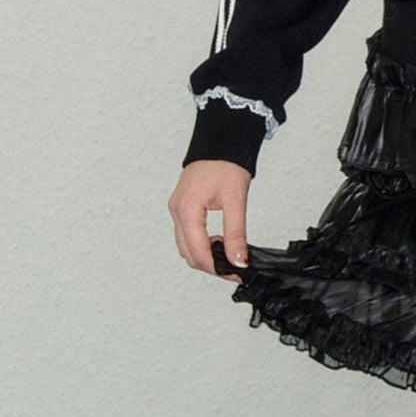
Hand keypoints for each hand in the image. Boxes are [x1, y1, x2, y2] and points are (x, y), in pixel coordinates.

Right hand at [168, 160, 252, 278]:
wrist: (220, 143)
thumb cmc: (226, 164)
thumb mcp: (236, 201)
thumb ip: (236, 233)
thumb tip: (238, 259)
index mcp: (187, 209)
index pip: (198, 252)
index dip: (217, 268)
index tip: (236, 273)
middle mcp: (177, 211)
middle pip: (189, 253)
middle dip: (211, 265)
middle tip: (234, 267)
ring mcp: (177, 209)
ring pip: (185, 247)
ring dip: (204, 256)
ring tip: (228, 253)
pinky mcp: (181, 208)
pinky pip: (186, 235)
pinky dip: (200, 244)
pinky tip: (217, 242)